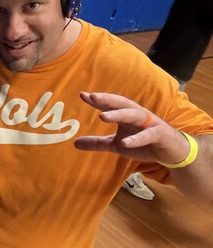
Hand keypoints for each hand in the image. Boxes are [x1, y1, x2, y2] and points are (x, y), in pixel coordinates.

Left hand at [74, 92, 190, 164]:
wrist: (172, 152)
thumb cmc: (144, 143)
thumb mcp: (117, 145)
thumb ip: (98, 143)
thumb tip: (75, 143)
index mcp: (127, 115)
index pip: (111, 104)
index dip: (98, 100)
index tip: (82, 95)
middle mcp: (138, 115)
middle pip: (122, 103)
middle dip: (107, 99)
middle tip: (92, 97)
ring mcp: (150, 123)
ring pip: (135, 114)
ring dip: (119, 114)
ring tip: (102, 116)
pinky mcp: (161, 134)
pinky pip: (149, 135)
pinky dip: (137, 138)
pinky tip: (124, 142)